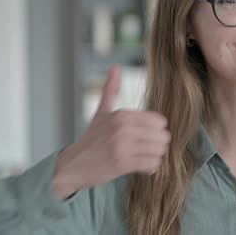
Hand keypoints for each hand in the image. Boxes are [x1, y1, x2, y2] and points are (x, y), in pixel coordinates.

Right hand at [52, 64, 169, 199]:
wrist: (73, 165)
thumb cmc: (92, 139)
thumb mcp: (101, 112)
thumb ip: (111, 89)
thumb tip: (115, 66)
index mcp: (122, 115)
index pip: (159, 121)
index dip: (157, 130)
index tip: (147, 136)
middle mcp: (122, 128)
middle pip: (162, 136)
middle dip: (159, 145)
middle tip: (148, 149)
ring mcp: (122, 146)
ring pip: (159, 151)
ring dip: (156, 157)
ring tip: (146, 157)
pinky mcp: (122, 163)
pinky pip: (152, 164)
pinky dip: (151, 168)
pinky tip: (143, 167)